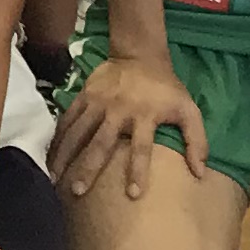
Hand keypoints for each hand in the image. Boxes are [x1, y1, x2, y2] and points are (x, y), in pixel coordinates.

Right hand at [52, 52, 210, 201]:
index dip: (138, 170)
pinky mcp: (84, 96)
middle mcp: (118, 111)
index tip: (132, 194)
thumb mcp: (188, 110)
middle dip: (88, 167)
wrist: (139, 54)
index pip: (141, 148)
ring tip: (54, 178)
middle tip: (77, 191)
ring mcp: (98, 103)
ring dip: (65, 154)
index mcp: (145, 116)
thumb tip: (200, 173)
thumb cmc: (166, 88)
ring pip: (78, 131)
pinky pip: (68, 118)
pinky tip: (49, 154)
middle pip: (101, 143)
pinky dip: (58, 137)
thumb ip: (197, 140)